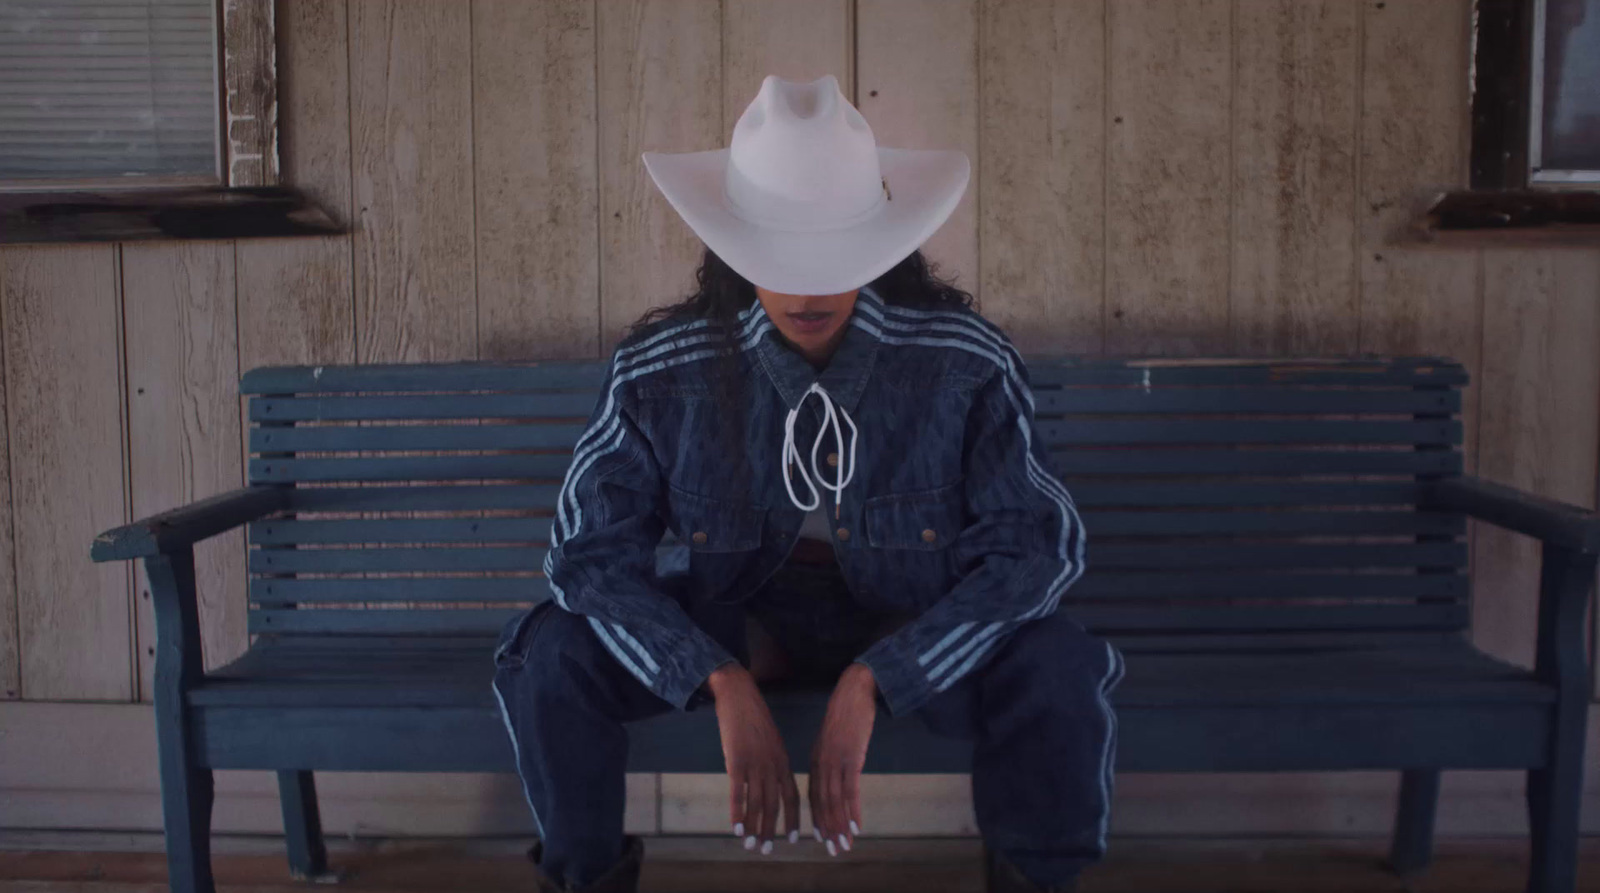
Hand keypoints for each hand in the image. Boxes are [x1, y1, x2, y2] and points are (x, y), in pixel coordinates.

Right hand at [708, 663, 801, 853]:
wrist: (740, 695)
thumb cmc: (754, 718)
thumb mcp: (771, 741)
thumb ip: (773, 762)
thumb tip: (772, 783)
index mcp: (783, 761)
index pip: (792, 796)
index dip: (791, 818)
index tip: (791, 838)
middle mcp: (772, 766)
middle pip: (774, 804)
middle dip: (771, 830)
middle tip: (767, 849)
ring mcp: (755, 764)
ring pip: (757, 803)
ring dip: (753, 827)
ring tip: (750, 844)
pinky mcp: (736, 761)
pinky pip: (738, 793)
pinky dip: (738, 812)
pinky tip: (736, 827)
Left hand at [810, 662, 876, 855]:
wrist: (854, 691)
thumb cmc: (846, 712)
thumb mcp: (834, 738)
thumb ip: (832, 756)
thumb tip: (837, 774)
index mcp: (816, 759)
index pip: (815, 796)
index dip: (819, 818)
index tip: (823, 837)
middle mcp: (822, 764)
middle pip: (823, 803)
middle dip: (829, 829)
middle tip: (834, 850)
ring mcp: (836, 761)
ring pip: (835, 801)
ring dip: (841, 826)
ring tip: (845, 844)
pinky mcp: (851, 757)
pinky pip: (850, 790)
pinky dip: (853, 810)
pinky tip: (857, 825)